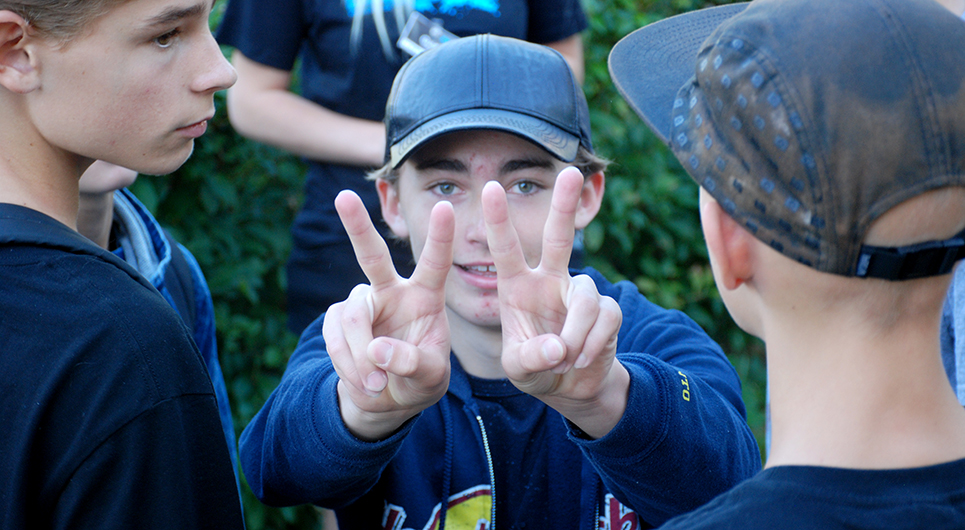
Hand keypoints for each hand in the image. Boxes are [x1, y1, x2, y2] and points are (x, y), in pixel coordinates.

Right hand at [323, 190, 453, 440]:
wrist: (389, 399)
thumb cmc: (420, 379)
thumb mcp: (429, 377)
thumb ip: (411, 362)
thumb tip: (376, 350)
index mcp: (426, 296)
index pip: (435, 263)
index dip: (440, 237)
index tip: (445, 207)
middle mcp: (392, 291)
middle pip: (372, 256)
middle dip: (358, 226)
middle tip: (343, 196)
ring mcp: (363, 304)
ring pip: (352, 318)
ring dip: (361, 357)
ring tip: (377, 385)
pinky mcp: (337, 320)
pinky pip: (335, 338)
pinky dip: (348, 366)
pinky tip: (363, 383)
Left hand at [482, 167, 627, 437]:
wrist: (571, 387)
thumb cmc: (535, 368)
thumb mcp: (520, 369)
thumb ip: (531, 358)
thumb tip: (558, 347)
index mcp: (517, 288)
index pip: (506, 249)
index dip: (500, 220)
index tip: (492, 188)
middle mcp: (549, 281)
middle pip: (558, 237)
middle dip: (564, 205)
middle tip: (572, 171)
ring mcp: (579, 294)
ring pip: (586, 298)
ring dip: (577, 332)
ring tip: (566, 357)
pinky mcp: (607, 310)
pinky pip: (605, 318)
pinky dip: (593, 342)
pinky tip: (582, 358)